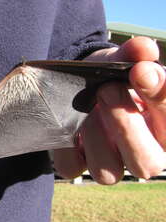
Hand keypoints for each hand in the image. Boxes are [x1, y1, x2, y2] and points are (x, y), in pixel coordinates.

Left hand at [54, 36, 165, 183]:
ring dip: (96, 138)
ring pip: (107, 172)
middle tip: (108, 90)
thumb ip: (135, 55)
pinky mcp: (76, 165)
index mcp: (165, 130)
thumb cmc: (114, 78)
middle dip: (126, 125)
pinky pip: (70, 167)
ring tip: (88, 106)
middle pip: (147, 163)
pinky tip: (67, 121)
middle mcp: (143, 155)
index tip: (140, 71)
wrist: (81, 84)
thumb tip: (143, 48)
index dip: (160, 97)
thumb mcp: (124, 62)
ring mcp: (109, 165)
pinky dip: (65, 145)